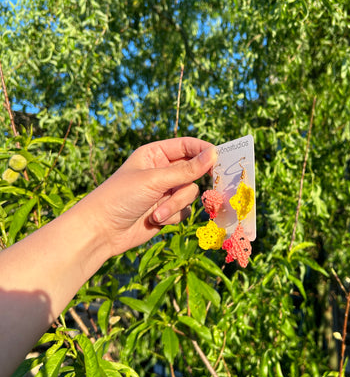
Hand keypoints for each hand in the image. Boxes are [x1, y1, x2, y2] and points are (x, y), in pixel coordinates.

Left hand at [81, 137, 216, 256]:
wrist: (102, 230)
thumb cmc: (121, 196)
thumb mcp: (155, 180)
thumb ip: (187, 169)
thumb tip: (214, 154)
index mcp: (155, 154)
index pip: (187, 146)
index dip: (204, 151)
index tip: (218, 159)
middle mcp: (162, 171)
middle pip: (193, 171)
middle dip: (186, 184)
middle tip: (187, 189)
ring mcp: (165, 191)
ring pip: (190, 193)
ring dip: (175, 204)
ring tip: (157, 213)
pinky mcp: (167, 211)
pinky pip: (185, 210)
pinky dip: (173, 216)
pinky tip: (156, 220)